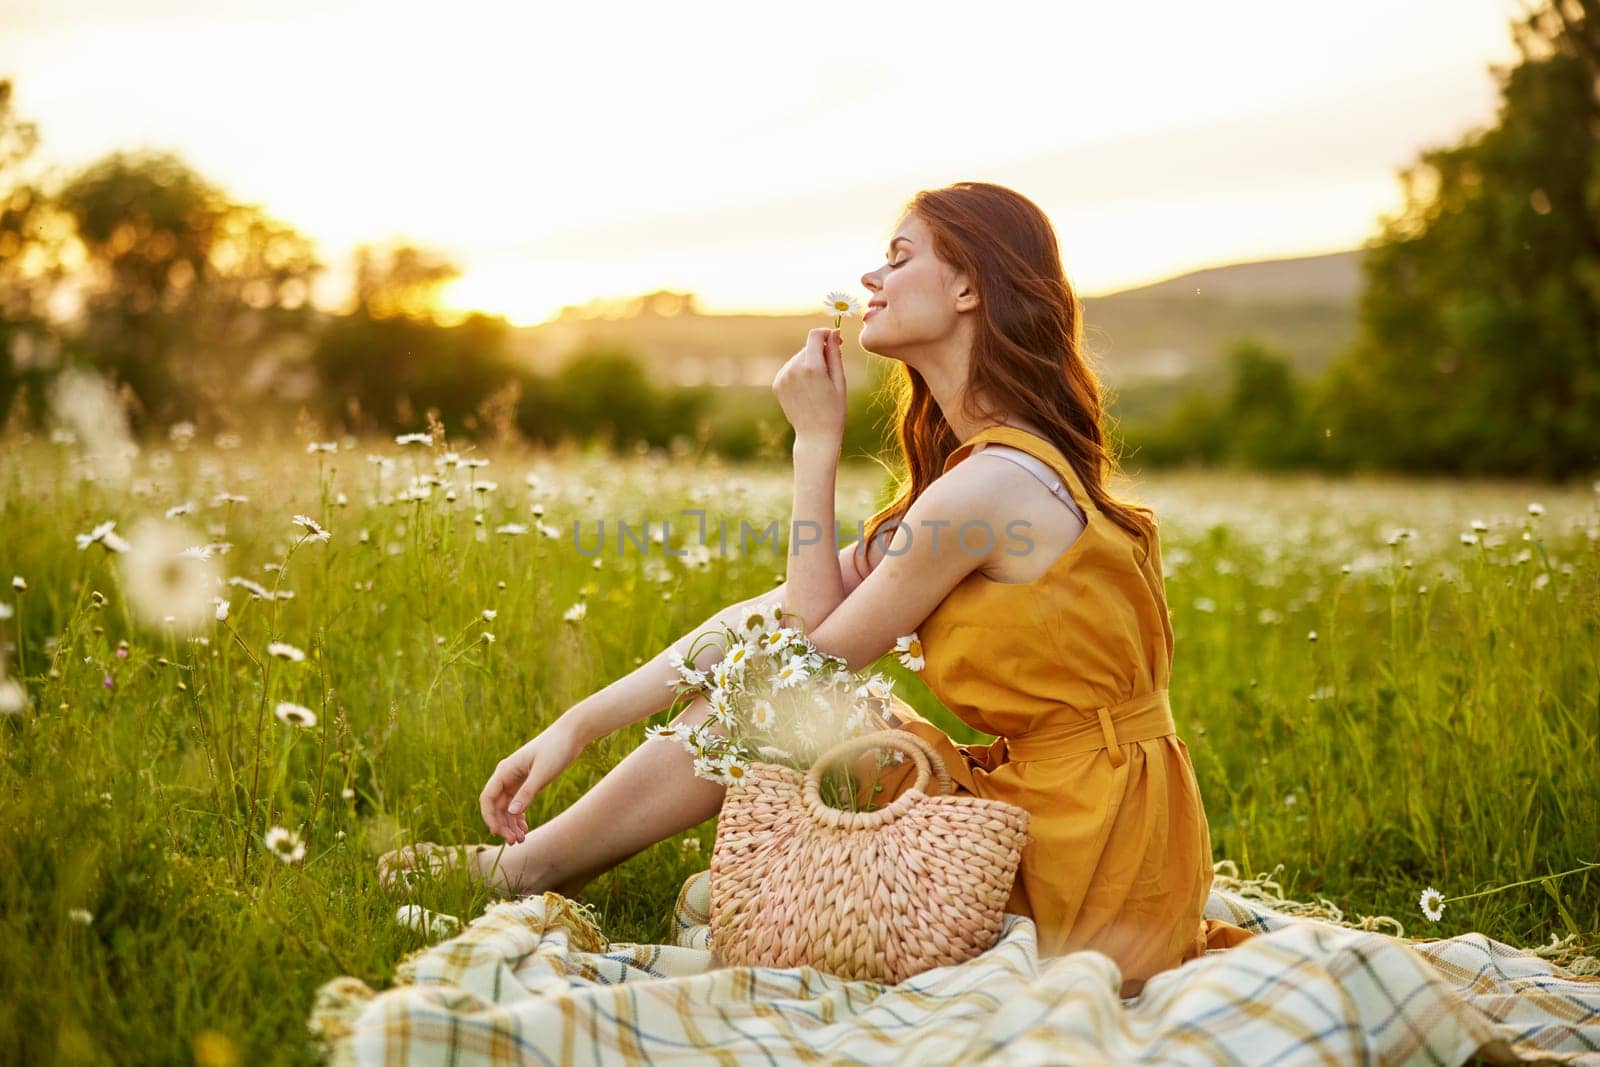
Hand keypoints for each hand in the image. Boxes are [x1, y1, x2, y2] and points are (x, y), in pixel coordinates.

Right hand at [479, 719, 585, 843]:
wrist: (572, 734)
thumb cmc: (556, 749)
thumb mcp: (542, 772)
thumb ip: (527, 792)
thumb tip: (511, 813)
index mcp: (505, 771)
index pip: (488, 798)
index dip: (489, 817)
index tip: (498, 833)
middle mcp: (507, 776)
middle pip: (497, 806)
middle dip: (503, 825)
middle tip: (515, 841)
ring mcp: (517, 780)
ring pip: (507, 808)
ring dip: (511, 824)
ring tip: (522, 840)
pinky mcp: (527, 782)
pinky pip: (517, 804)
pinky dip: (519, 817)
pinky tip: (525, 829)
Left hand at [773, 327, 846, 446]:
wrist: (815, 435)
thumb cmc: (834, 409)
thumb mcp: (839, 380)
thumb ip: (835, 354)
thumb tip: (833, 332)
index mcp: (812, 367)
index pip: (815, 336)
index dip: (826, 333)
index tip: (835, 339)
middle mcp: (793, 369)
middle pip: (808, 347)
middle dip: (820, 352)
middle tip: (831, 371)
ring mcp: (783, 376)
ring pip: (799, 357)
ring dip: (809, 363)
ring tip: (819, 385)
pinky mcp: (777, 383)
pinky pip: (790, 368)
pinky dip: (799, 372)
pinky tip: (807, 389)